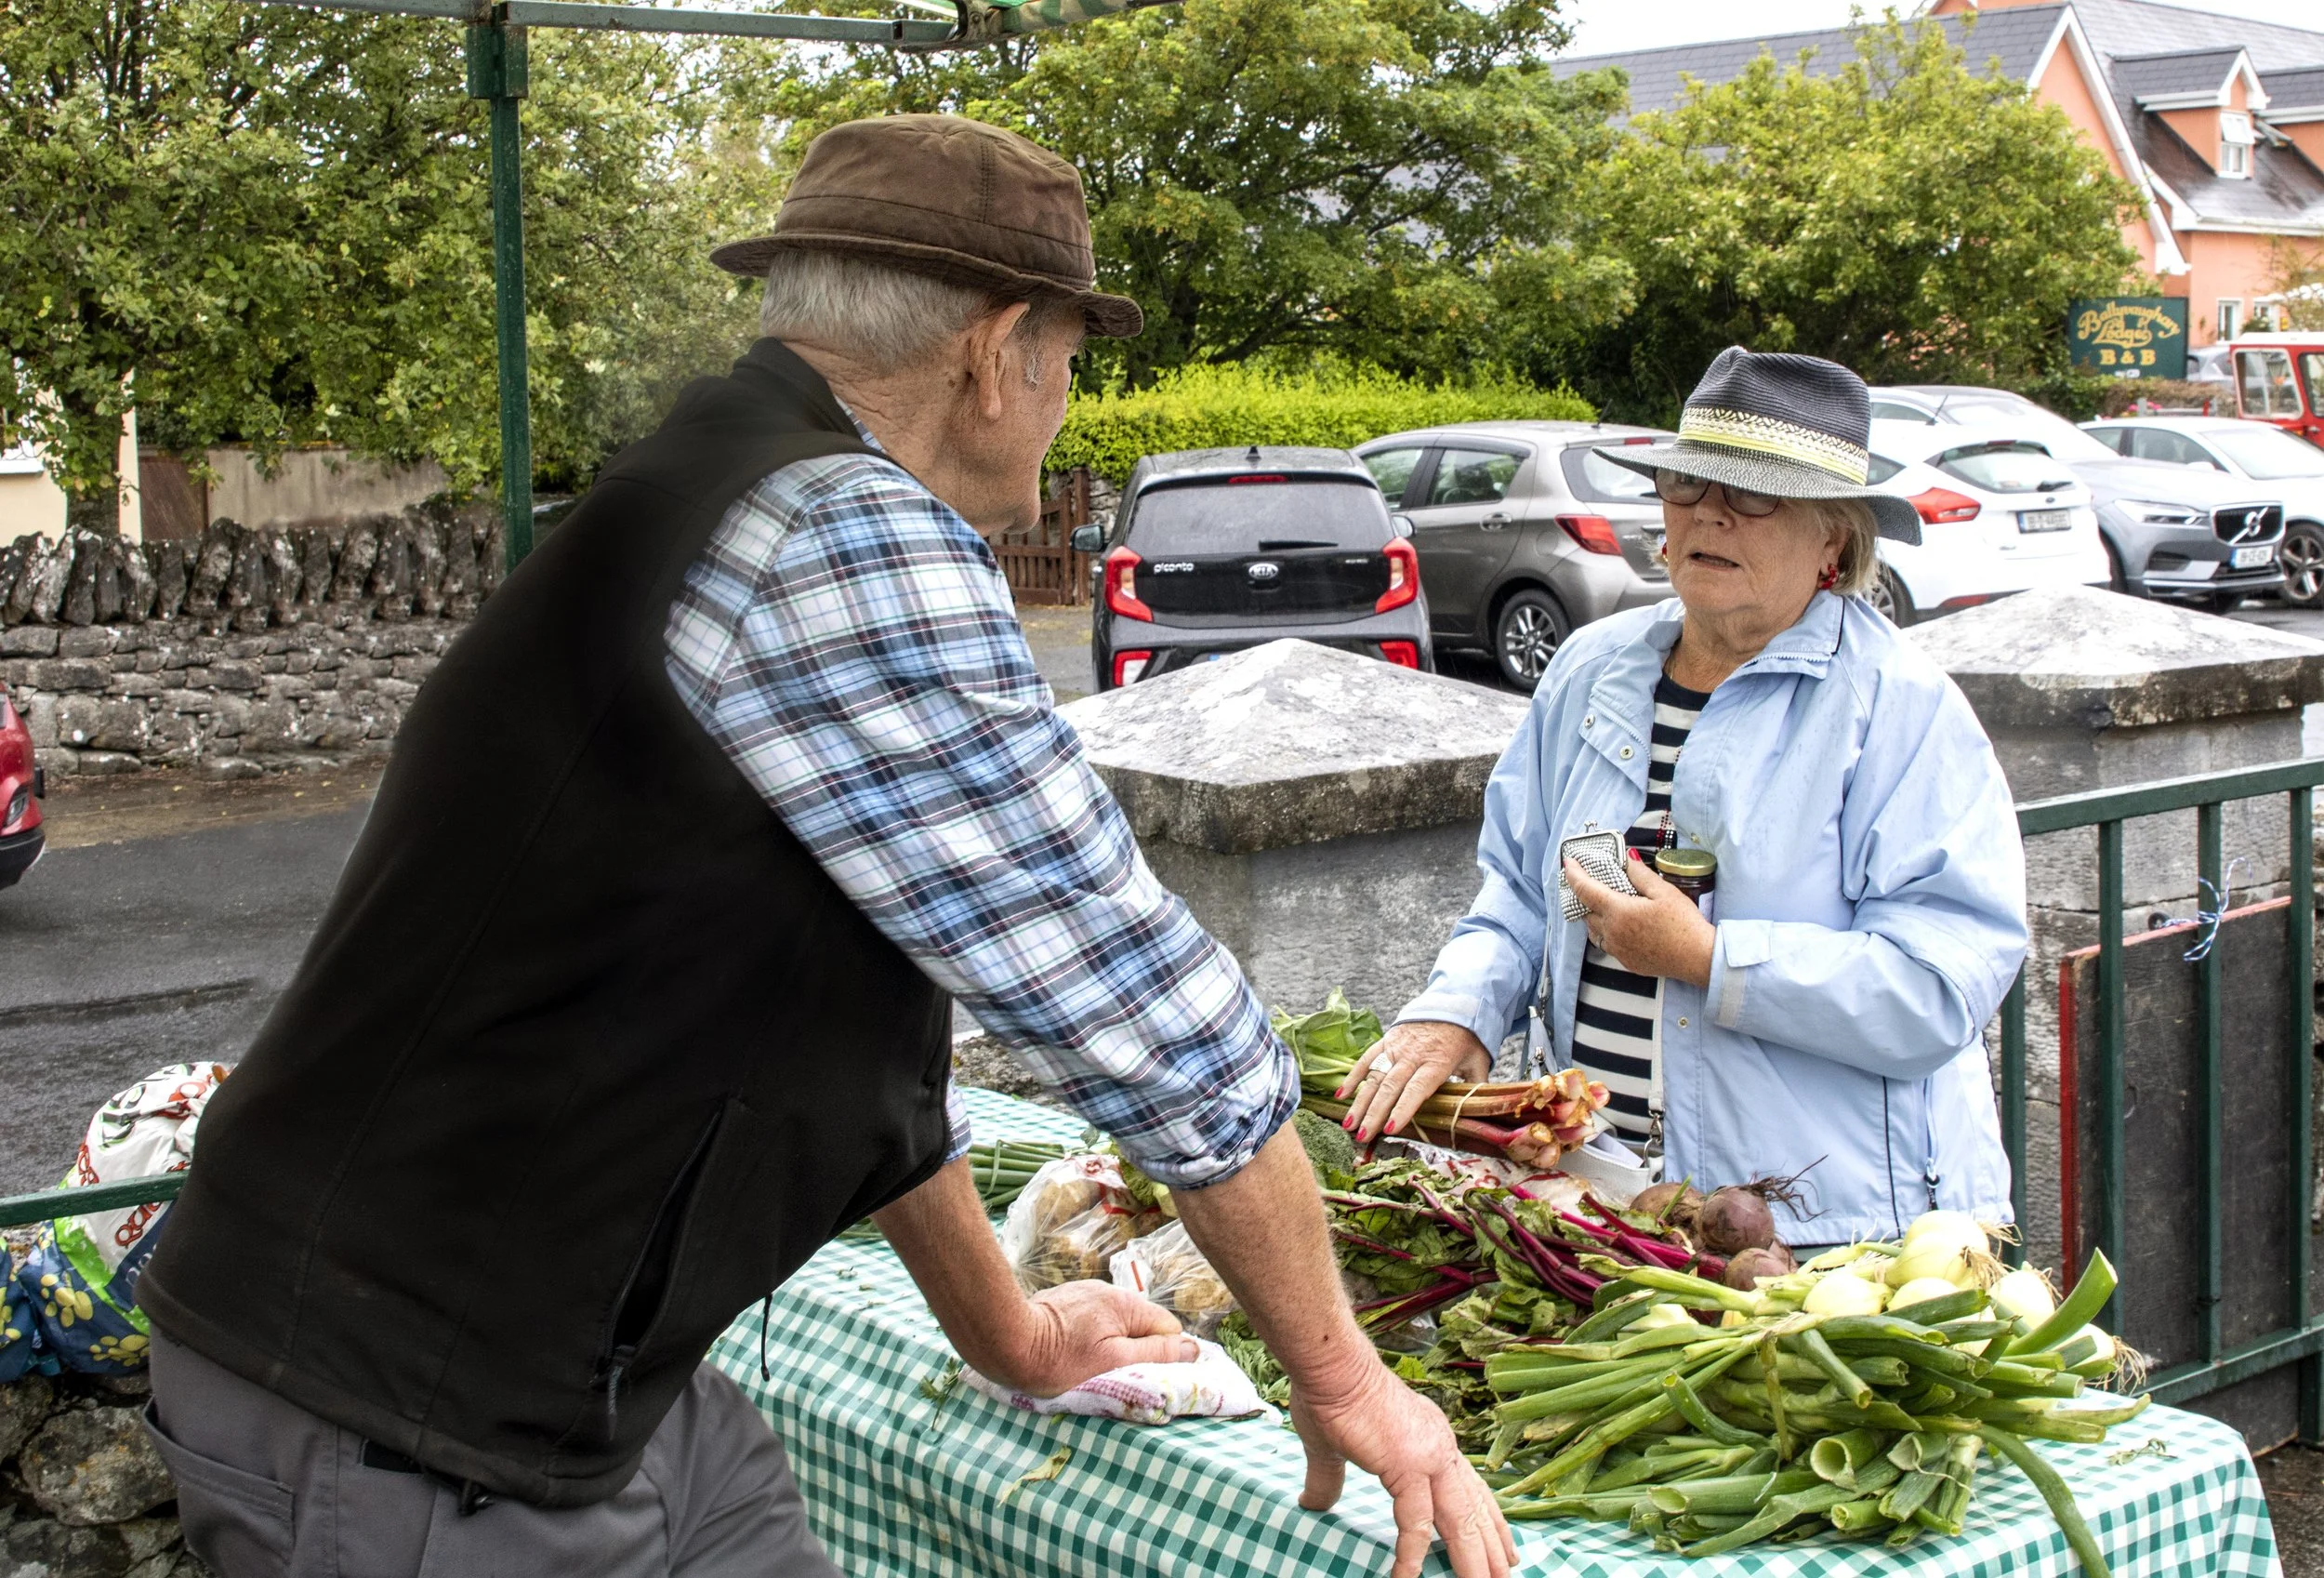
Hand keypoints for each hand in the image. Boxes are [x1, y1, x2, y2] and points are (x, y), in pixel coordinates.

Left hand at [1000, 1279, 1197, 1397]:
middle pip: (1140, 1325)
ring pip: (1114, 1324)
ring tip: (1090, 1367)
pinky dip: (1088, 1337)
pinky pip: (1090, 1321)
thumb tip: (1191, 1349)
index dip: (1163, 1354)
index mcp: (1126, 1305)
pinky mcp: (1062, 1301)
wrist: (1004, 1341)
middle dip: (1136, 1350)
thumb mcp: (1113, 1362)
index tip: (1147, 1375)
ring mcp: (1083, 1294)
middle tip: (1116, 1375)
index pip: (1167, 1328)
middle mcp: (1108, 1292)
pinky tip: (1070, 1353)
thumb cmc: (1059, 1359)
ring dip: (1111, 1344)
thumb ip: (1154, 1354)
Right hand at [1292, 1360, 1514, 1577]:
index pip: (1470, 1488)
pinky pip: (1416, 1523)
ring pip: (1459, 1521)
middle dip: (1491, 1547)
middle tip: (1507, 1575)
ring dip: (1470, 1559)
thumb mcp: (1335, 1448)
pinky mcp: (1408, 1466)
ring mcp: (1428, 1457)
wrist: (1330, 1366)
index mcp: (1432, 1439)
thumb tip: (1312, 1503)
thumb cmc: (1330, 1395)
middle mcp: (1440, 1448)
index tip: (1506, 1546)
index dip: (1489, 1519)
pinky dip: (1412, 1555)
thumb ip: (1331, 1480)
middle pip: (1474, 1509)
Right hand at [1335, 1020, 1489, 1142]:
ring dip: (1360, 1101)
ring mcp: (1397, 1047)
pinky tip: (1342, 1095)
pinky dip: (1354, 1076)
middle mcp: (1413, 1055)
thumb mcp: (1478, 1061)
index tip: (1389, 1129)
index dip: (1403, 1109)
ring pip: (1375, 1076)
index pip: (1416, 1089)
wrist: (1454, 1003)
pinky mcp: (1387, 1040)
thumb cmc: (1467, 1038)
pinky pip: (1367, 1058)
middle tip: (1361, 1136)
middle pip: (1390, 1087)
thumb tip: (1481, 1114)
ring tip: (1348, 1124)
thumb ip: (1477, 1087)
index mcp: (1437, 1062)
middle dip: (1374, 1113)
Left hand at [1564, 850, 1715, 986]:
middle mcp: (1612, 932)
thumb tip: (1626, 859)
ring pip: (1594, 930)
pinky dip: (1606, 932)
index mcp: (1618, 912)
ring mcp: (1617, 949)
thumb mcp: (1663, 892)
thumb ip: (1640, 874)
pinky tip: (1621, 926)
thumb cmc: (1683, 925)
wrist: (1697, 958)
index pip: (1585, 890)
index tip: (1569, 864)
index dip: (1574, 875)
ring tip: (1604, 905)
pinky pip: (1607, 944)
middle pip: (1586, 912)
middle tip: (1589, 883)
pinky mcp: (1626, 961)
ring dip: (1594, 916)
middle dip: (1584, 896)